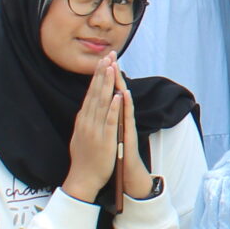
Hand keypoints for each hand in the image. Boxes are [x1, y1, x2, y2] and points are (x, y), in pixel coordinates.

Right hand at [62, 65, 120, 203]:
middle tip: (107, 56)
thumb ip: (83, 122)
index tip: (102, 62)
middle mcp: (87, 122)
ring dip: (108, 85)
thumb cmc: (83, 159)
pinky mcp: (105, 139)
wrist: (83, 179)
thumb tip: (84, 110)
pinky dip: (115, 107)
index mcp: (82, 120)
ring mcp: (95, 130)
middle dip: (102, 74)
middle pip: (95, 94)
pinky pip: (111, 120)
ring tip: (112, 68)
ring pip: (102, 103)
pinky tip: (119, 95)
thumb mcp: (79, 136)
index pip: (90, 93)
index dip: (96, 77)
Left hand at [109, 57, 155, 202]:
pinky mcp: (128, 134)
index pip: (107, 93)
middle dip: (112, 74)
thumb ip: (106, 119)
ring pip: (122, 101)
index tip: (101, 60)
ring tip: (117, 68)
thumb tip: (102, 106)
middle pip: (116, 92)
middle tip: (111, 55)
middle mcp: (120, 118)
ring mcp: (125, 125)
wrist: (126, 172)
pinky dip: (124, 106)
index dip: (104, 77)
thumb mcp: (107, 134)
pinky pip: (126, 118)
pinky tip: (123, 95)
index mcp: (112, 117)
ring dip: (119, 84)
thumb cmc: (116, 154)